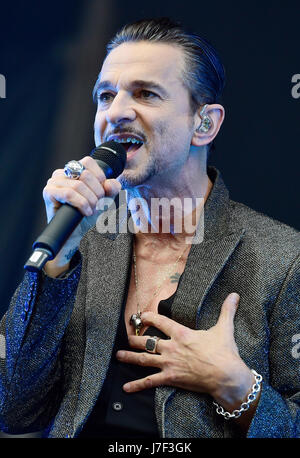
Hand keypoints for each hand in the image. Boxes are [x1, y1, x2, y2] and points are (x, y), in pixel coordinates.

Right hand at [42, 156, 120, 274]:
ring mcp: (53, 182)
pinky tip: (85, 212)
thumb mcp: (104, 201)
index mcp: (73, 170)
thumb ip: (112, 189)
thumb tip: (111, 182)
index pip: (88, 162)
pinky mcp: (48, 193)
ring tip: (91, 210)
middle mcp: (62, 173)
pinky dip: (81, 203)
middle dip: (97, 193)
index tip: (102, 193)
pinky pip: (69, 193)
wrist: (75, 235)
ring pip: (78, 185)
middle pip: (85, 174)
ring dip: (90, 200)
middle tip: (97, 205)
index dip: (99, 178)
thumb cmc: (87, 216)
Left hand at [117, 293, 253, 409]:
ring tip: (118, 355)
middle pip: (147, 341)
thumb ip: (227, 310)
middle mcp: (171, 347)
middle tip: (127, 337)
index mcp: (181, 334)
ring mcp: (169, 363)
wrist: (226, 375)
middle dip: (135, 339)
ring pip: (144, 359)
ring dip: (130, 357)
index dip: (149, 317)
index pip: (161, 322)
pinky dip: (137, 385)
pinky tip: (126, 388)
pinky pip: (150, 382)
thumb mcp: (224, 328)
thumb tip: (234, 295)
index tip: (142, 316)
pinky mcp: (170, 378)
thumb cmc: (224, 352)